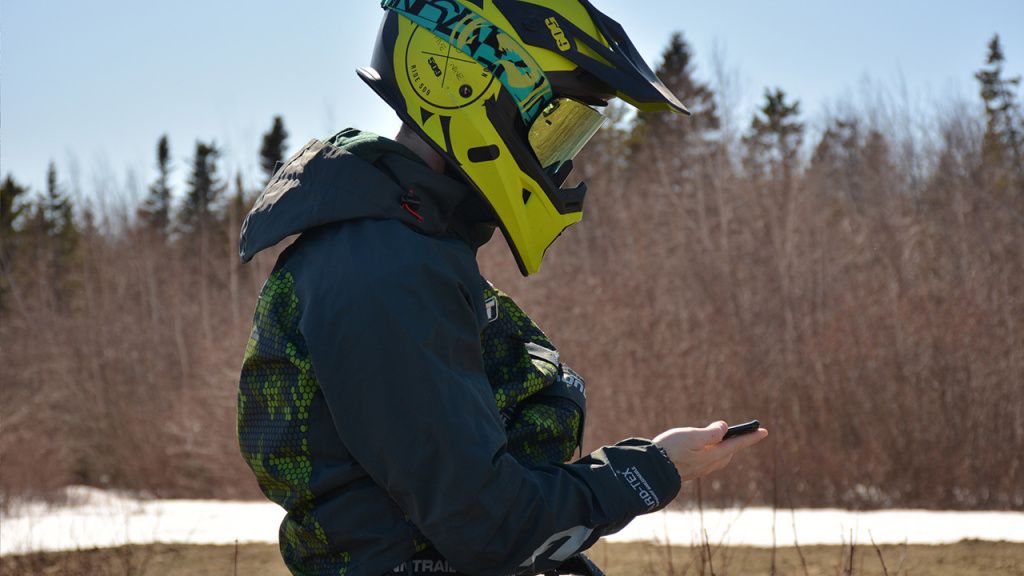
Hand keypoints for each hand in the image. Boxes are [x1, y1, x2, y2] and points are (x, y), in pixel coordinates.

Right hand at [653, 421, 767, 481]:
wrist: (651, 471)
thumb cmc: (671, 450)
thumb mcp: (692, 435)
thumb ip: (711, 432)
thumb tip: (724, 428)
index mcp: (713, 455)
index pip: (737, 444)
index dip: (751, 437)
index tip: (764, 431)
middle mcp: (709, 465)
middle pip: (729, 452)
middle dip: (736, 443)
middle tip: (741, 433)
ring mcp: (699, 470)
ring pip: (718, 458)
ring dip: (723, 448)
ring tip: (721, 439)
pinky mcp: (689, 472)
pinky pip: (708, 462)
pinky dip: (711, 453)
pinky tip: (703, 449)